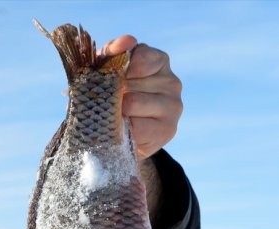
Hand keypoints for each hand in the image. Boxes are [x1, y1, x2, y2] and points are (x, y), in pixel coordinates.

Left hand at [102, 36, 182, 158]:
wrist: (119, 138)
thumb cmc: (112, 99)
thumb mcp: (106, 73)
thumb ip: (111, 53)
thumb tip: (125, 41)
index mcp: (159, 61)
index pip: (138, 57)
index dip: (117, 69)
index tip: (106, 78)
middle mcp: (172, 82)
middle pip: (129, 83)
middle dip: (111, 94)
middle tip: (105, 104)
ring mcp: (173, 106)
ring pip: (133, 104)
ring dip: (115, 113)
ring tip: (112, 117)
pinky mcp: (168, 130)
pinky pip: (137, 127)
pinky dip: (123, 130)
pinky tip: (121, 131)